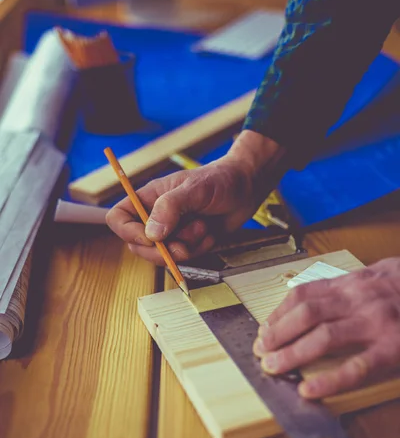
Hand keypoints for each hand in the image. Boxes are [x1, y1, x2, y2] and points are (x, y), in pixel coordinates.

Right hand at [106, 131, 286, 263]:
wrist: (246, 189)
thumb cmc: (219, 180)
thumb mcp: (194, 189)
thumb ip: (170, 208)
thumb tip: (152, 234)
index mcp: (148, 199)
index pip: (119, 219)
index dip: (129, 232)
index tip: (151, 238)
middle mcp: (156, 216)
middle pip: (139, 246)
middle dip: (162, 250)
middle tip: (182, 246)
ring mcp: (173, 232)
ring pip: (165, 255)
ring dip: (187, 246)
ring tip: (203, 226)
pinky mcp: (189, 243)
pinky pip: (187, 258)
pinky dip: (201, 248)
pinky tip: (210, 231)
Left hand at [254, 257, 399, 398]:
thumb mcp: (375, 276)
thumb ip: (345, 288)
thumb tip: (307, 301)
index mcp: (352, 282)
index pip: (303, 294)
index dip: (279, 313)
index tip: (263, 329)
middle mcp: (359, 299)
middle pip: (306, 314)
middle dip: (278, 334)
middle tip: (261, 351)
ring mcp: (375, 323)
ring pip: (323, 337)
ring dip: (292, 353)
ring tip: (273, 368)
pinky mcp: (392, 348)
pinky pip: (355, 367)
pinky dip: (329, 379)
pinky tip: (310, 390)